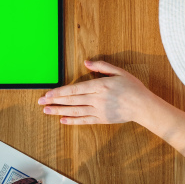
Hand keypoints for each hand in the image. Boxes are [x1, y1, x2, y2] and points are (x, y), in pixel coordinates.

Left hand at [38, 60, 156, 124]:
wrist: (144, 106)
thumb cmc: (133, 87)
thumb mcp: (119, 72)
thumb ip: (102, 66)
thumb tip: (86, 62)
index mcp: (100, 85)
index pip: (75, 89)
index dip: (60, 92)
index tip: (48, 94)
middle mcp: (97, 99)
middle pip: (72, 100)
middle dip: (55, 101)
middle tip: (41, 102)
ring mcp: (99, 110)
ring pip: (75, 111)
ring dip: (60, 111)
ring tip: (47, 111)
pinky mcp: (102, 119)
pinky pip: (84, 120)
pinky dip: (73, 121)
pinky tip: (63, 120)